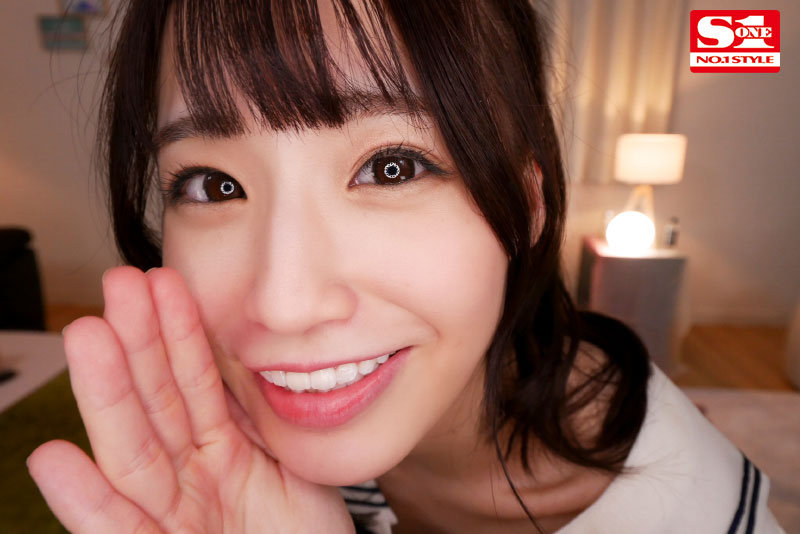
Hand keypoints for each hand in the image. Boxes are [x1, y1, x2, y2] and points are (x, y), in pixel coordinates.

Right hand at [27, 266, 353, 532]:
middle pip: (155, 406)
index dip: (178, 335)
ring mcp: (176, 513)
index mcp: (220, 448)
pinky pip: (123, 528)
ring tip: (84, 336)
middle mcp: (190, 475)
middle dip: (136, 346)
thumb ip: (257, 415)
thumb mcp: (291, 459)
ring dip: (108, 394)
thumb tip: (246, 352)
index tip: (163, 283)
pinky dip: (86, 500)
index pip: (194, 383)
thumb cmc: (305, 529)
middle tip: (118, 284)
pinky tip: (53, 460)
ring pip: (135, 451)